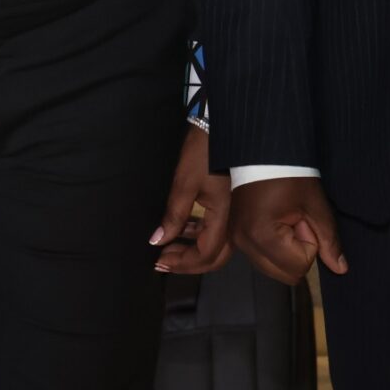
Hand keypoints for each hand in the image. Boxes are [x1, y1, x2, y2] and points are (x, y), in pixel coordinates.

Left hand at [150, 125, 233, 274]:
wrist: (221, 126)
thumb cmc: (203, 153)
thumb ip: (173, 216)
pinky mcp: (227, 205)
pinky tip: (181, 230)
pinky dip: (197, 236)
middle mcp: (232, 221)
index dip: (182, 263)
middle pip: (214, 257)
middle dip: (187, 263)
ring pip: (215, 245)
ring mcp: (232, 213)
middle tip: (162, 260)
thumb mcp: (184, 184)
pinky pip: (214, 230)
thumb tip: (157, 240)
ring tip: (167, 248)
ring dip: (191, 250)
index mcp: (224, 217)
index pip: (205, 255)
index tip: (159, 261)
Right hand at [229, 175, 347, 285]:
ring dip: (285, 252)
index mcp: (262, 236)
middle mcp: (244, 244)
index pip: (299, 266)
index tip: (303, 217)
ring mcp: (236, 241)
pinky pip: (261, 258)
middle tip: (296, 220)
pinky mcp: (235, 236)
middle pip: (285, 275)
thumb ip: (329, 240)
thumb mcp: (315, 205)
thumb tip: (340, 269)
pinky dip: (273, 248)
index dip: (310, 243)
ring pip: (273, 270)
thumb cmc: (291, 174)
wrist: (261, 151)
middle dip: (297, 252)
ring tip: (285, 219)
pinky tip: (274, 223)